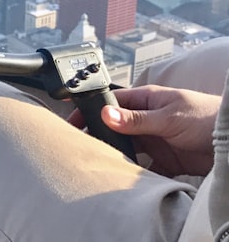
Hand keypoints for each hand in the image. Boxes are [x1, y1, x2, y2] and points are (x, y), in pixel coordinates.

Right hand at [68, 85, 220, 176]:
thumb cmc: (206, 116)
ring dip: (117, 155)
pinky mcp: (164, 160)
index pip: (110, 103)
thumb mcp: (168, 116)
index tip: (72, 122)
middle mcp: (146, 120)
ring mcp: (154, 140)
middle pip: (115, 128)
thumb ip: (136, 119)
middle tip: (82, 146)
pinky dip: (134, 173)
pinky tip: (125, 177)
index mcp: (145, 101)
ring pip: (127, 148)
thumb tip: (105, 114)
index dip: (90, 110)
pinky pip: (142, 168)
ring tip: (101, 162)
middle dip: (99, 135)